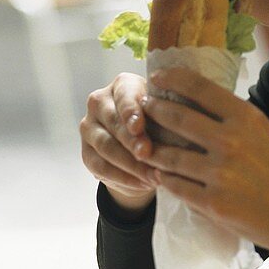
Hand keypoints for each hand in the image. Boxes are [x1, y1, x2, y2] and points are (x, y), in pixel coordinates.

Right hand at [80, 73, 157, 212]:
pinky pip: (101, 167)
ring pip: (106, 146)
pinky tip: (142, 184)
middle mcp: (100, 101)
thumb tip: (182, 126)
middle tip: (148, 155)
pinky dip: (123, 177)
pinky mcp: (86, 152)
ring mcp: (89, 127)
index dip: (130, 111)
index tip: (139, 127)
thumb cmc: (162, 122)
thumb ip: (169, 115)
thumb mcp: (167, 114)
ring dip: (130, 164)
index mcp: (123, 84)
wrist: (144, 146)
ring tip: (153, 176)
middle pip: (114, 122)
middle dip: (132, 141)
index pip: (124, 95)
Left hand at [141, 68, 268, 256]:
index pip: (200, 88)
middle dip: (154, 111)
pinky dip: (165, 179)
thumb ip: (237, 120)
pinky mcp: (212, 203)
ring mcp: (219, 173)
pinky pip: (177, 186)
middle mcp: (230, 141)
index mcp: (247, 118)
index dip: (173, 79)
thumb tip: (204, 105)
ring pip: (171, 156)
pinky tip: (160, 175)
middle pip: (178, 118)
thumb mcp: (268, 133)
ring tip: (145, 145)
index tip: (157, 78)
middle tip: (143, 108)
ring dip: (153, 149)